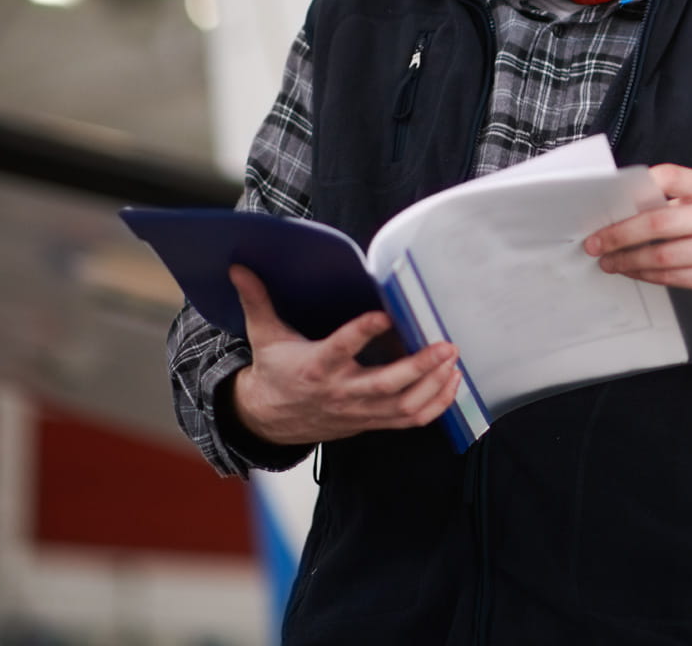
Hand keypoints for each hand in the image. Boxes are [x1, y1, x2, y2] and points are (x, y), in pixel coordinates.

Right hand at [227, 265, 463, 445]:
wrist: (269, 420)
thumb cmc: (275, 372)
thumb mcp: (264, 335)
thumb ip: (258, 301)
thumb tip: (238, 268)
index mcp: (315, 366)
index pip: (340, 348)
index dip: (361, 333)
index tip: (384, 315)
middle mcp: (340, 392)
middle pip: (384, 385)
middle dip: (419, 367)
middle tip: (446, 346)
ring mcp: (358, 411)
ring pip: (402, 406)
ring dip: (434, 386)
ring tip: (453, 362)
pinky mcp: (371, 422)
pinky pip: (409, 420)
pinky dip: (435, 406)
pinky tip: (452, 383)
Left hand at [583, 165, 691, 336]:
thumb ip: (677, 201)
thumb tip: (624, 208)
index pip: (672, 177)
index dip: (641, 185)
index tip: (612, 198)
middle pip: (659, 223)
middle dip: (620, 234)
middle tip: (596, 241)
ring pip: (662, 256)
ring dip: (627, 260)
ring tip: (608, 261)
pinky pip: (672, 278)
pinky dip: (645, 275)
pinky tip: (633, 271)